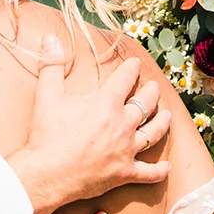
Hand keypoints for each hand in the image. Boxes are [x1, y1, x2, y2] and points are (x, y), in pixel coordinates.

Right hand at [4, 37, 170, 213]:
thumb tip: (50, 39)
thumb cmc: (47, 135)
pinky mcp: (125, 173)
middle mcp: (123, 124)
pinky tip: (166, 168)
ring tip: (166, 115)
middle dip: (151, 93)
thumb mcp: (46, 95)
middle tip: (154, 88)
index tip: (135, 64)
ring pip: (154, 133)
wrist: (47, 175)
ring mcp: (127, 150)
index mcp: (107, 103)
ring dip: (162, 123)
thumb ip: (52, 65)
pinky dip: (159, 170)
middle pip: (146, 104)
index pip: (125, 79)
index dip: (131, 69)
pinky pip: (148, 172)